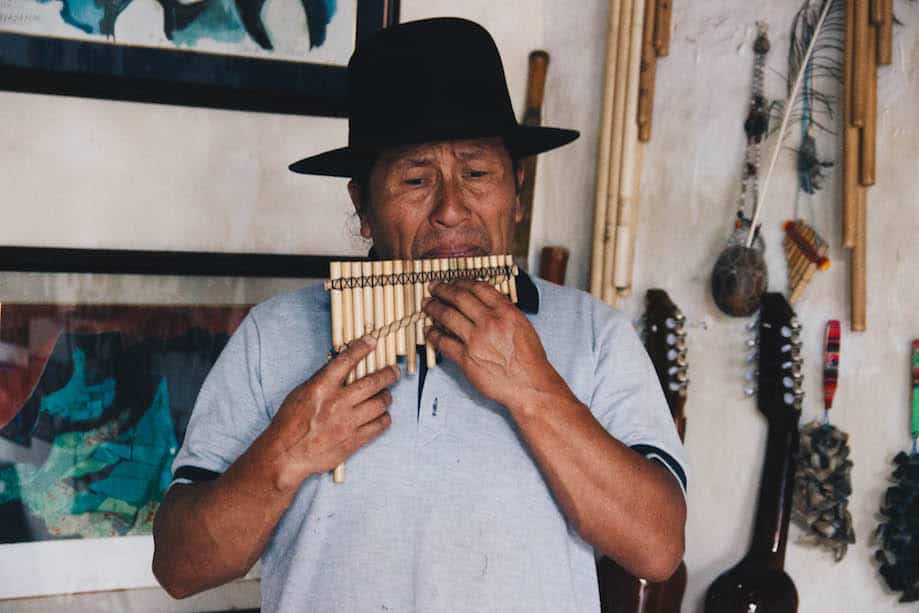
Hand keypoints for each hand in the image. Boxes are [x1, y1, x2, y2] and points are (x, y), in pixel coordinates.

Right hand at [266, 336, 398, 489]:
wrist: (286, 455)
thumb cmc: (289, 423)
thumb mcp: (301, 393)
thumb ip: (322, 380)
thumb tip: (343, 368)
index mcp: (320, 388)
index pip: (346, 361)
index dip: (362, 348)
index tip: (372, 341)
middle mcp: (337, 403)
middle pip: (372, 382)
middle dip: (388, 374)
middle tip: (393, 371)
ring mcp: (347, 423)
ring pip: (380, 404)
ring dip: (386, 397)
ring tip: (386, 395)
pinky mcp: (354, 441)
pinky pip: (379, 426)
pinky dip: (384, 418)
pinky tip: (382, 415)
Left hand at [423, 280, 566, 408]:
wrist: (529, 385)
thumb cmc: (529, 359)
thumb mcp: (522, 325)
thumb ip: (504, 311)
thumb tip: (485, 302)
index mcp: (506, 312)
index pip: (478, 288)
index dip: (462, 282)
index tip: (453, 281)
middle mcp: (490, 322)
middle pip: (459, 298)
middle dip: (443, 290)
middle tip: (433, 287)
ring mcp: (476, 341)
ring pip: (447, 316)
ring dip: (434, 308)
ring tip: (427, 305)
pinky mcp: (466, 359)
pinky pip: (443, 342)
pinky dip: (433, 334)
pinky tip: (429, 331)